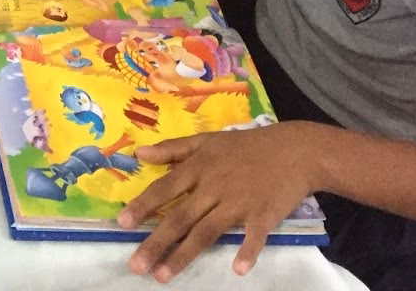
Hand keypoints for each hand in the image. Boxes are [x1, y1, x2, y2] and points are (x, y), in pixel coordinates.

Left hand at [120, 123, 321, 281]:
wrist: (294, 150)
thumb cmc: (245, 146)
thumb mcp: (206, 140)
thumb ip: (172, 149)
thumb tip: (139, 153)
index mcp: (198, 168)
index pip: (164, 189)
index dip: (143, 206)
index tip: (121, 225)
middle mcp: (213, 187)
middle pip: (180, 217)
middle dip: (156, 242)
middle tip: (136, 265)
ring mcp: (238, 203)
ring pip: (206, 231)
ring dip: (185, 254)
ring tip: (163, 275)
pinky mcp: (263, 215)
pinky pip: (253, 236)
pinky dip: (247, 251)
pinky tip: (238, 269)